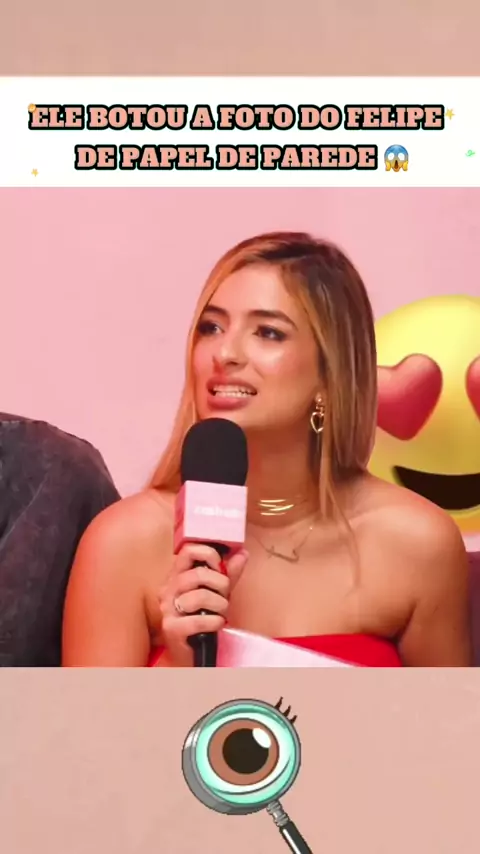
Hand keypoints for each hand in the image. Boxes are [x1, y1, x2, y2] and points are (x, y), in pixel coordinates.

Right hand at [156, 544, 248, 666]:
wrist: (191, 653)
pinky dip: (215, 622)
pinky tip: (217, 624)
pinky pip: (198, 620)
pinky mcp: (172, 629)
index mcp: (175, 576)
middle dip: (221, 584)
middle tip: (225, 595)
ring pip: (200, 596)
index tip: (220, 567)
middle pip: (197, 574)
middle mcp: (167, 590)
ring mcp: (167, 610)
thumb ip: (228, 573)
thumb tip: (242, 553)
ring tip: (221, 613)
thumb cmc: (202, 620)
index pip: (188, 551)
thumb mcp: (217, 593)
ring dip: (220, 605)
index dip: (209, 555)